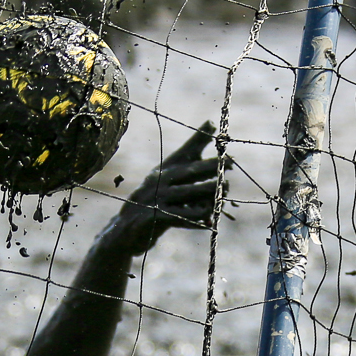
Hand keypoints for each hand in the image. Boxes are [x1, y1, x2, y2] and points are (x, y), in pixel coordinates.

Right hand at [112, 122, 222, 255]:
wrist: (125, 230)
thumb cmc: (153, 203)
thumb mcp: (168, 184)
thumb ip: (189, 168)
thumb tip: (208, 140)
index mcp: (163, 170)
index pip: (183, 152)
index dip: (198, 139)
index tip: (213, 125)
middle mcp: (158, 181)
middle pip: (188, 171)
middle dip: (210, 166)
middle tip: (231, 162)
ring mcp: (155, 199)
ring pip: (187, 193)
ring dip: (208, 191)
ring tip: (225, 189)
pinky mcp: (154, 218)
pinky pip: (180, 217)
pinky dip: (196, 219)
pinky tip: (209, 220)